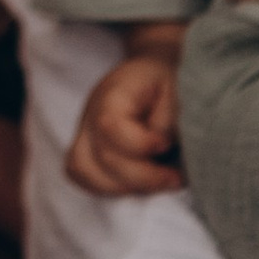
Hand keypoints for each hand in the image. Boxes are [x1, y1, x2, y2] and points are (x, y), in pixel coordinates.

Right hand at [66, 41, 184, 197]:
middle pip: (99, 157)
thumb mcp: (178, 89)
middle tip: (175, 178)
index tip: (166, 145)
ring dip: (120, 187)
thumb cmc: (167, 80)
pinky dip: (105, 186)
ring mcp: (83, 130)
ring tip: (154, 183)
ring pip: (81, 169)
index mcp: (113, 93)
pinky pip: (81, 174)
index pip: (109, 126)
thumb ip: (168, 118)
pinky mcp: (85, 146)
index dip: (140, 144)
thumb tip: (159, 150)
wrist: (151, 70)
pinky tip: (135, 183)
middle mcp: (90, 113)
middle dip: (141, 177)